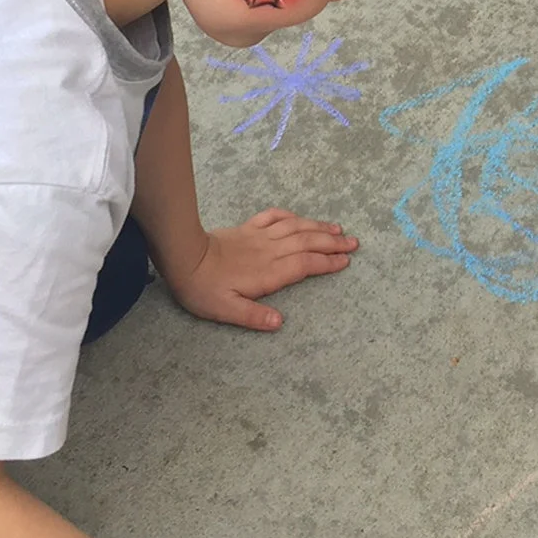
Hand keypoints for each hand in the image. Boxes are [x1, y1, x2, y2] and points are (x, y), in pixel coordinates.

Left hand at [167, 210, 357, 330]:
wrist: (183, 257)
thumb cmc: (203, 288)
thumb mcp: (226, 310)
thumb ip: (253, 316)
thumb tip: (280, 322)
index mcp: (268, 272)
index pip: (305, 265)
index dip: (327, 262)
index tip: (346, 261)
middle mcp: (270, 251)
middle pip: (307, 243)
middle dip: (332, 243)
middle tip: (354, 243)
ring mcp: (259, 237)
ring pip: (295, 228)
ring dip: (318, 227)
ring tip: (337, 228)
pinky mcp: (247, 228)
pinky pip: (273, 217)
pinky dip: (290, 215)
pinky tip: (299, 218)